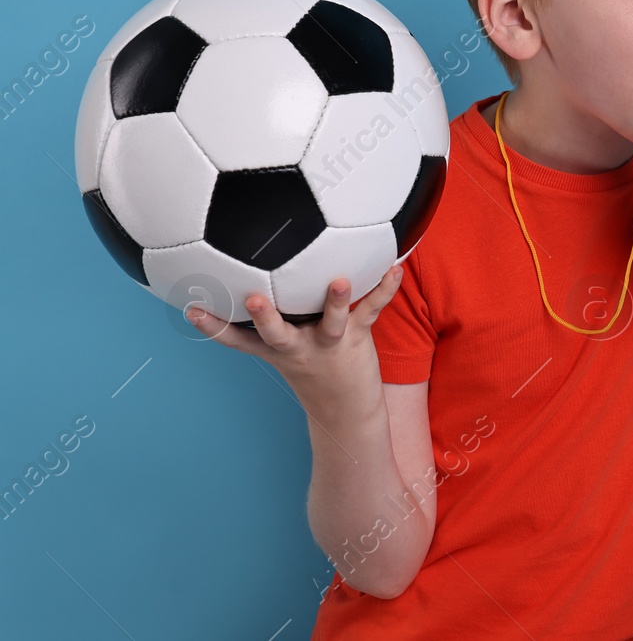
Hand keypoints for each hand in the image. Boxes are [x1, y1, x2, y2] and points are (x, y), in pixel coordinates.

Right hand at [186, 265, 405, 418]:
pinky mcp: (358, 337)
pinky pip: (372, 310)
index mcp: (276, 349)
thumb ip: (262, 322)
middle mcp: (298, 346)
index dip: (213, 327)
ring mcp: (329, 343)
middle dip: (263, 317)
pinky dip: (385, 289)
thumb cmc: (311, 369)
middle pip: (276, 333)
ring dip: (335, 301)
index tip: (191, 309)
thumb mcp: (281, 350)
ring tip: (339, 282)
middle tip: (252, 300)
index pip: (237, 340)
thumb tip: (243, 284)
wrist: (346, 410)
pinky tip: (395, 269)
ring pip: (330, 322)